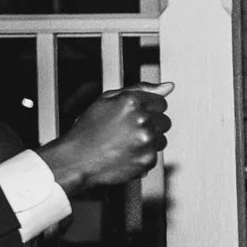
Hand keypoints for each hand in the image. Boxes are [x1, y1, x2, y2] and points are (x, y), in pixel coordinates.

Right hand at [41, 83, 173, 193]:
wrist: (77, 159)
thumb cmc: (89, 129)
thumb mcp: (108, 99)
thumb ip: (141, 89)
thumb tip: (169, 86)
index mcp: (132, 102)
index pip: (161, 102)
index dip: (148, 109)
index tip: (136, 116)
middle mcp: (142, 120)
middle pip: (165, 121)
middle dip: (151, 125)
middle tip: (128, 130)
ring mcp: (146, 141)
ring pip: (162, 139)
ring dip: (149, 141)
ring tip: (125, 143)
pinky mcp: (148, 160)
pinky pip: (155, 156)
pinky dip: (143, 156)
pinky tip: (126, 154)